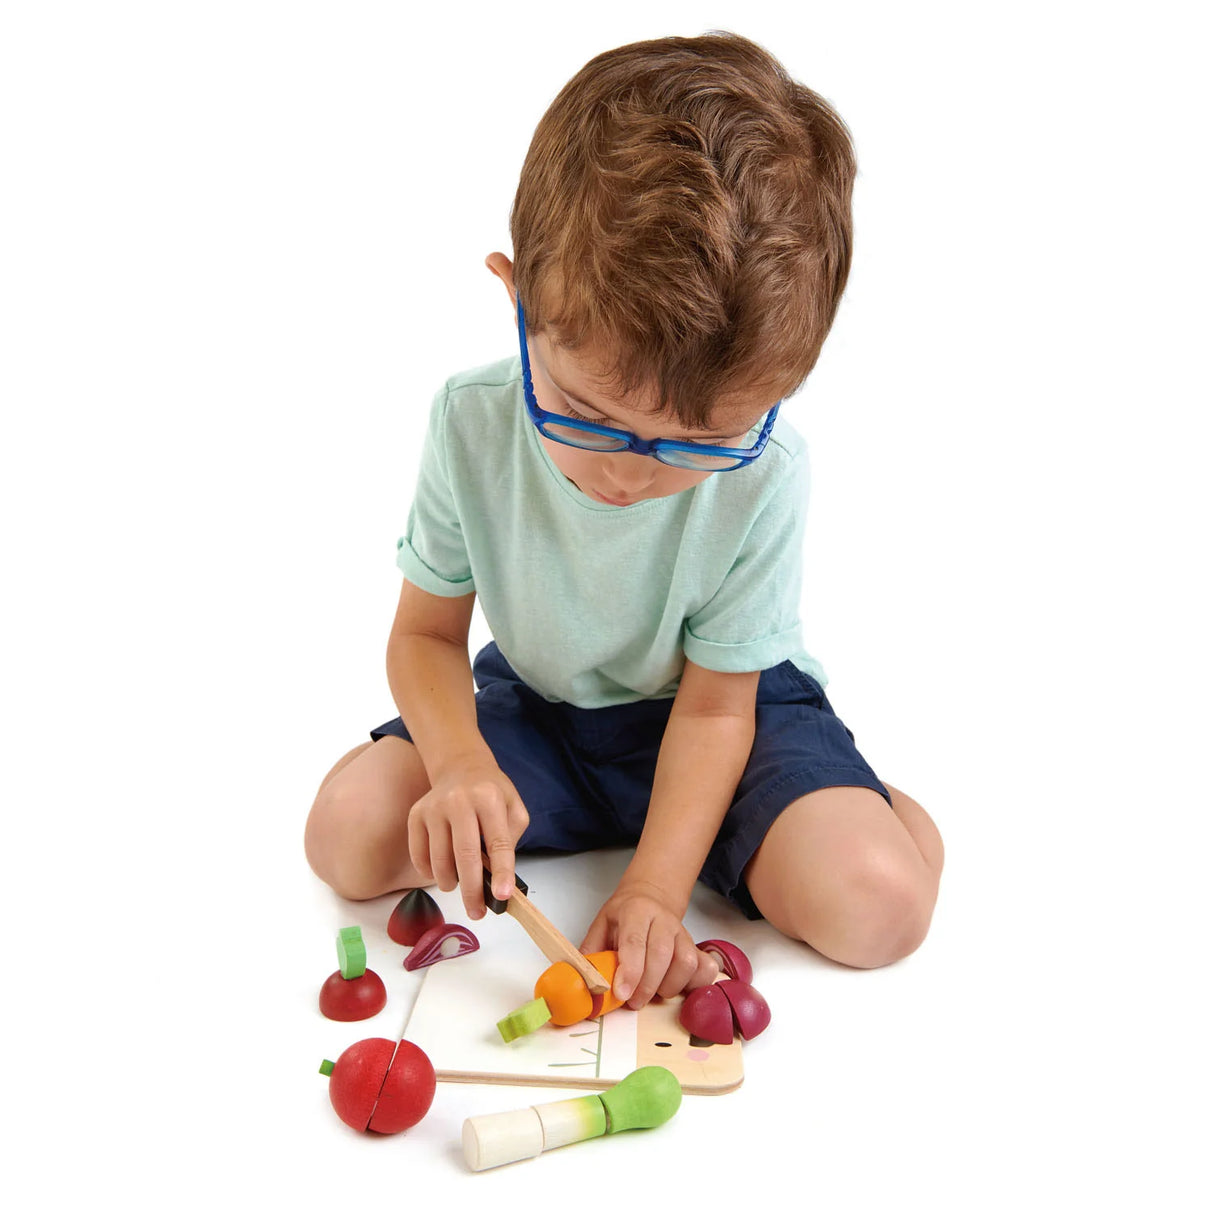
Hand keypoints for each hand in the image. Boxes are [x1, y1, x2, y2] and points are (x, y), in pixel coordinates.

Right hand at [407, 758, 528, 918]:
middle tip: (477, 912)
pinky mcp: (415, 815)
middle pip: (464, 855)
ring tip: (460, 885)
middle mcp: (459, 800)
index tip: (502, 896)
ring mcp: (433, 808)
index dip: (501, 872)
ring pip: (439, 860)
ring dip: (451, 883)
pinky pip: (419, 856)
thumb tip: (499, 877)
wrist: (460, 767)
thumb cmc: (490, 794)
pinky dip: (431, 872)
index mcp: (489, 798)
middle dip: (472, 891)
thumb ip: (511, 839)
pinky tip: (443, 871)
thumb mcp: (513, 808)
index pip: (497, 841)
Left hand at [580, 878, 717, 1008]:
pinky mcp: (695, 945)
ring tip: (652, 993)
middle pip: (661, 955)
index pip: (635, 941)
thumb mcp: (601, 925)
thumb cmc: (624, 917)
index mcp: (635, 911)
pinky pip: (703, 968)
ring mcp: (682, 932)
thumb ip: (591, 952)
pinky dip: (693, 984)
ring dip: (668, 987)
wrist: (651, 898)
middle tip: (633, 1002)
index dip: (630, 971)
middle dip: (646, 986)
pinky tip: (676, 987)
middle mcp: (662, 919)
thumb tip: (581, 982)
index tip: (621, 994)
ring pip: (685, 963)